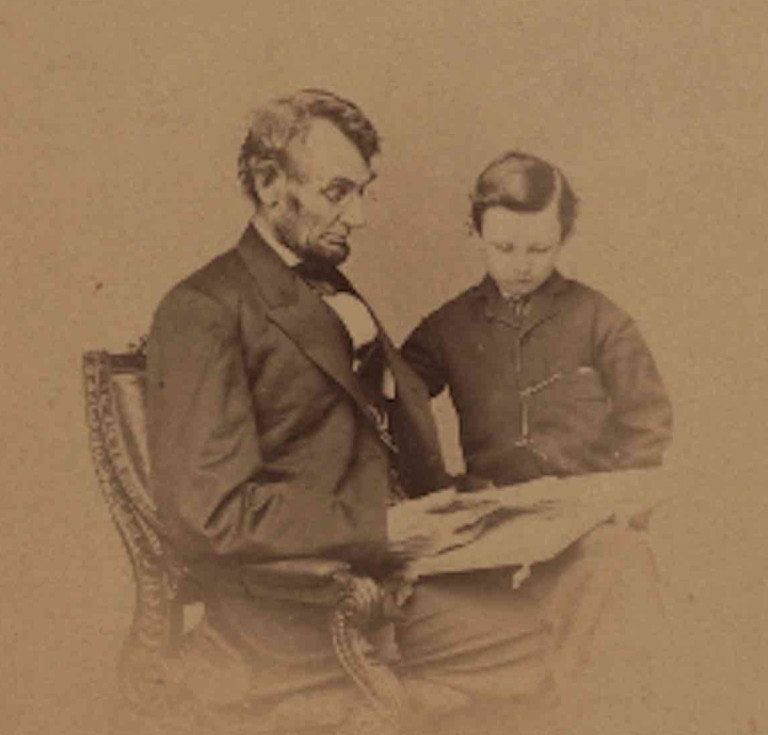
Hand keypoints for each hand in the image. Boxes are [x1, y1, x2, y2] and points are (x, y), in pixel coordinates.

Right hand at [387, 489, 501, 559]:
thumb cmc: (391, 524)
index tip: (495, 499)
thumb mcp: (411, 507)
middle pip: (471, 530)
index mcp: (439, 525)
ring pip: (465, 539)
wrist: (378, 547)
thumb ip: (435, 500)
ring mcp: (438, 548)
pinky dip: (464, 535)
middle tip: (493, 506)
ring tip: (483, 518)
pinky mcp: (432, 553)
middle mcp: (442, 539)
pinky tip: (463, 530)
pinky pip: (454, 544)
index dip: (483, 507)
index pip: (469, 515)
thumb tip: (455, 492)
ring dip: (477, 528)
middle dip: (484, 518)